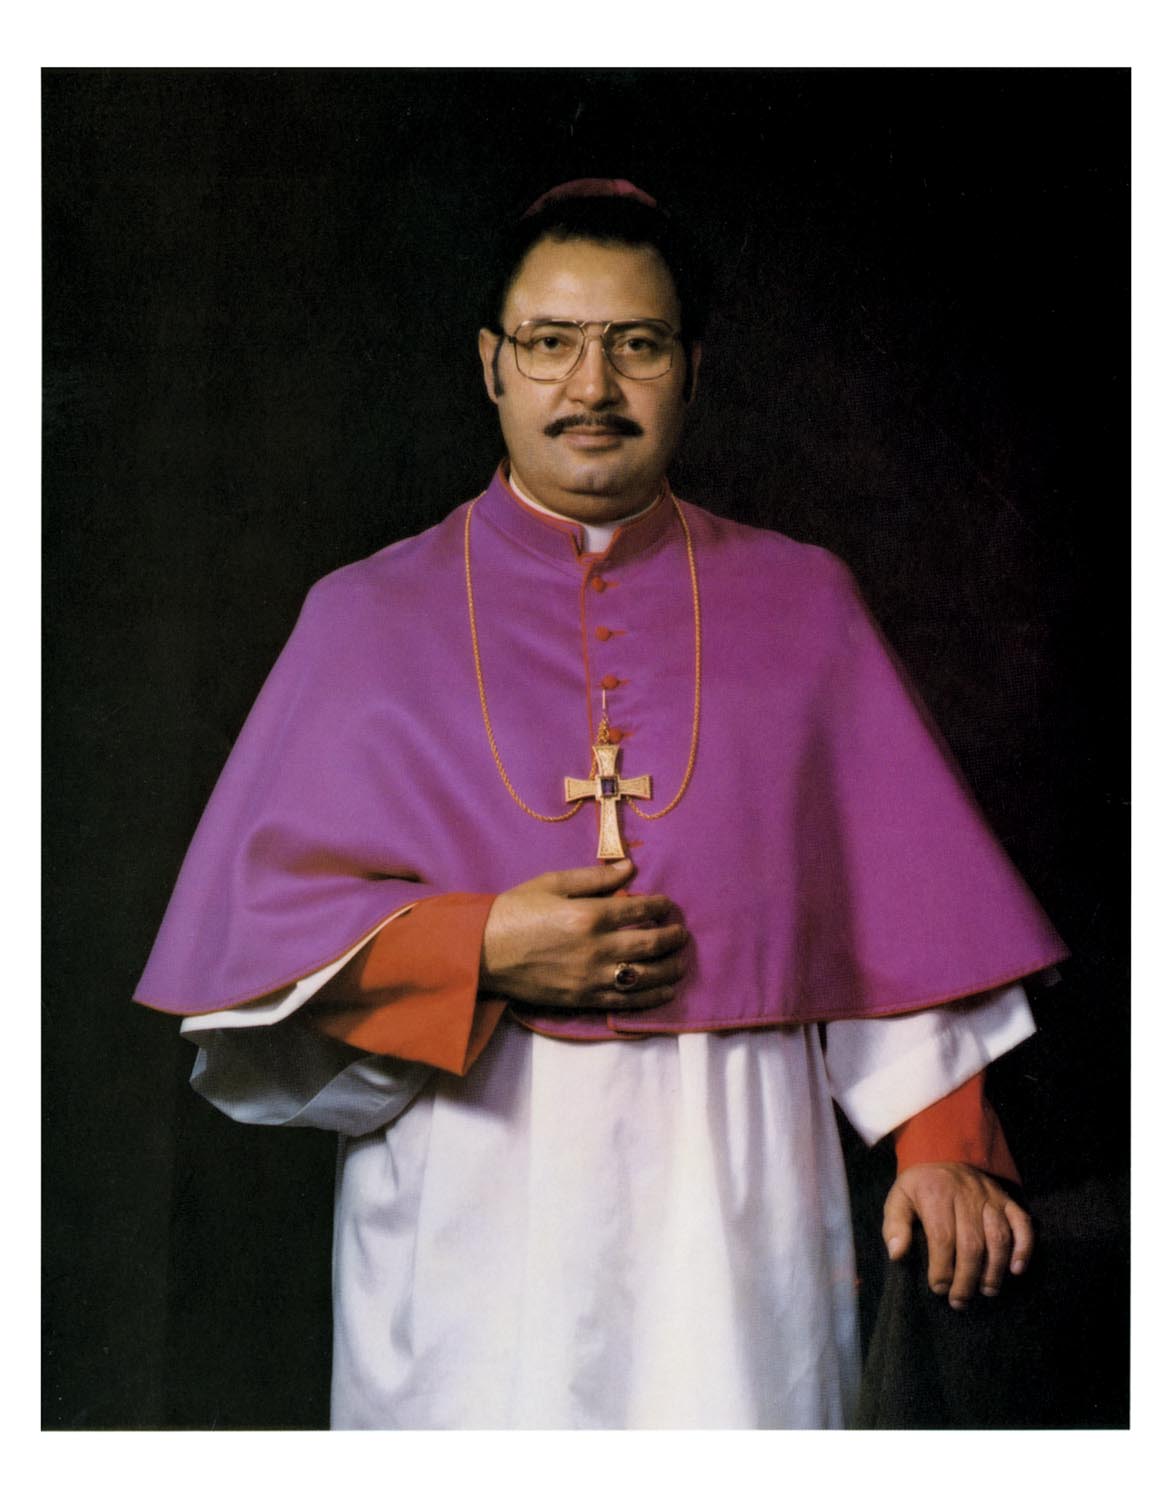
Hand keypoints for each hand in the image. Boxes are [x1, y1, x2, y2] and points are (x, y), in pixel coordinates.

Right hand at [479, 858, 687, 1010]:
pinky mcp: (583, 1000)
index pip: (640, 909)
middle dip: (674, 938)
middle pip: (650, 944)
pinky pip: (626, 1002)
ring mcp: (590, 978)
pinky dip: (652, 997)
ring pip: (646, 976)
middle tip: (682, 933)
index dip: (662, 907)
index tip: (669, 906)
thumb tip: (631, 867)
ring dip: (671, 969)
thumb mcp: (553, 883)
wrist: (482, 953)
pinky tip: (666, 990)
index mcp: (588, 915)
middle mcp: (595, 949)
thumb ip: (595, 878)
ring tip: (681, 961)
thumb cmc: (515, 911)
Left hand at [881, 1162, 1032, 1309]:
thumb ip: (895, 1226)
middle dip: (967, 1278)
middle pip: (972, 1243)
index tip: (938, 1289)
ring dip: (994, 1269)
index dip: (942, 1268)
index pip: (942, 1237)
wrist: (944, 1155)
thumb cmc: (920, 1187)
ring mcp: (990, 1196)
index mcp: (936, 1194)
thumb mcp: (898, 1199)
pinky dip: (1023, 1247)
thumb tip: (897, 1255)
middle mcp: (966, 1194)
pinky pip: (1022, 1224)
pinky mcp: (1007, 1200)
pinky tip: (1016, 1270)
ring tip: (987, 1291)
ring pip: (998, 1237)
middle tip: (960, 1301)